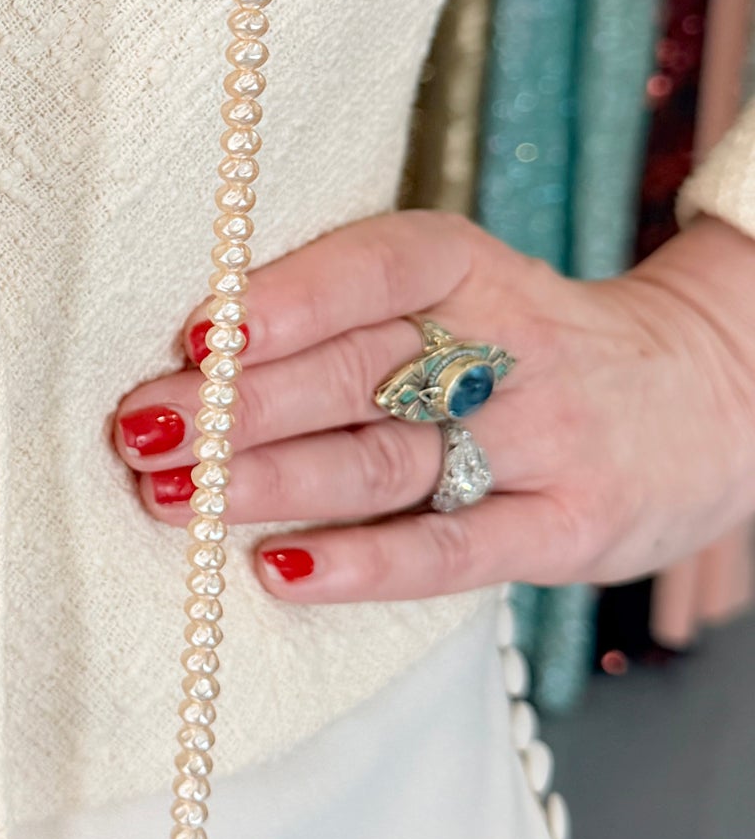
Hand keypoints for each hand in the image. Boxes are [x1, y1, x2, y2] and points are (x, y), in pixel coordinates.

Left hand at [112, 210, 754, 603]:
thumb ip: (348, 312)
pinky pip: (451, 550)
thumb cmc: (526, 345)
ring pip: (386, 462)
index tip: (195, 332)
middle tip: (141, 428)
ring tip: (170, 496)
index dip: (287, 298)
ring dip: (267, 482)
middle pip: (358, 373)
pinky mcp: (566, 528)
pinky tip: (280, 571)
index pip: (377, 268)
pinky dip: (361, 564)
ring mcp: (542, 440)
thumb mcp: (460, 293)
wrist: (702, 397)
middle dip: (238, 405)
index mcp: (469, 267)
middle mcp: (508, 345)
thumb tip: (191, 352)